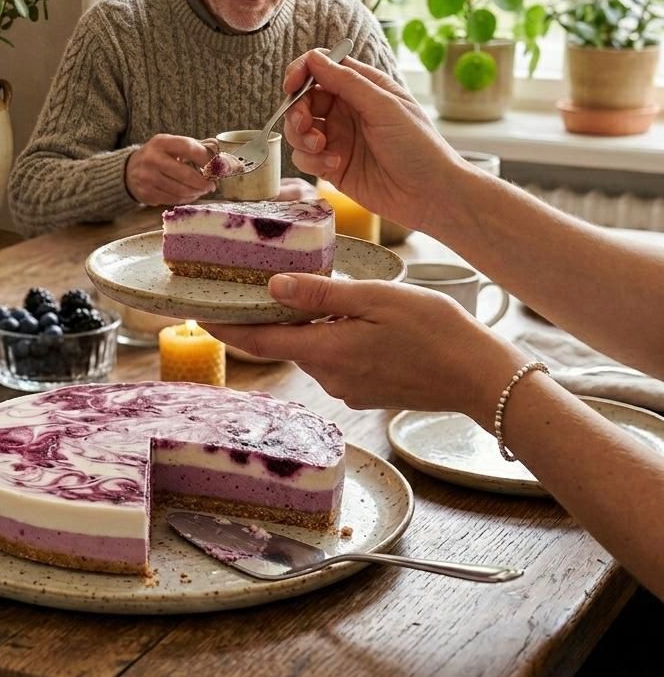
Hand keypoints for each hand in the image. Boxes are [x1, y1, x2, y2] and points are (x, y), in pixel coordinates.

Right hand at [124, 134, 214, 205]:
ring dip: (196, 192)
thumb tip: (219, 154)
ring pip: (180, 190)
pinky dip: (185, 199)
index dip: (205, 158)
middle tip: (212, 185)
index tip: (216, 166)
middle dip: (203, 182)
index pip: (188, 148)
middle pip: (185, 174)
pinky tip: (190, 195)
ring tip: (202, 190)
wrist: (129, 170)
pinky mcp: (146, 194)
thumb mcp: (170, 145)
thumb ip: (193, 148)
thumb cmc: (157, 156)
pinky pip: (172, 200)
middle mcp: (152, 159)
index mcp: (161, 142)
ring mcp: (147, 178)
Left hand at [205, 274, 524, 425]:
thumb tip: (274, 288)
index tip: (196, 313)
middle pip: (284, 343)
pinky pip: (334, 360)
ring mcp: (347, 388)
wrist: (480, 377)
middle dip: (267, 319)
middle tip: (251, 285)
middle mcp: (329, 376)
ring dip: (303, 327)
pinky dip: (329, 339)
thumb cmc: (436, 331)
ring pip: (311, 350)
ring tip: (308, 293)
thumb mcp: (377, 299)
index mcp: (327, 351)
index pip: (259, 342)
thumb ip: (322, 295)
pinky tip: (348, 319)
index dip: (225, 327)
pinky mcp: (364, 392)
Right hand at [280, 50, 467, 231]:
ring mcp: (338, 139)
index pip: (322, 69)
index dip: (302, 73)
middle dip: (297, 111)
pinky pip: (305, 158)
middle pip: (304, 100)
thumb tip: (314, 58)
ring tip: (322, 148)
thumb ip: (347, 82)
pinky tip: (334, 166)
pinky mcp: (332, 167)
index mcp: (363, 88)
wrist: (429, 194)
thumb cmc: (418, 146)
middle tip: (305, 125)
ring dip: (301, 138)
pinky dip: (311, 161)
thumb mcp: (384, 107)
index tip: (292, 86)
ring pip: (299, 130)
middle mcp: (347, 111)